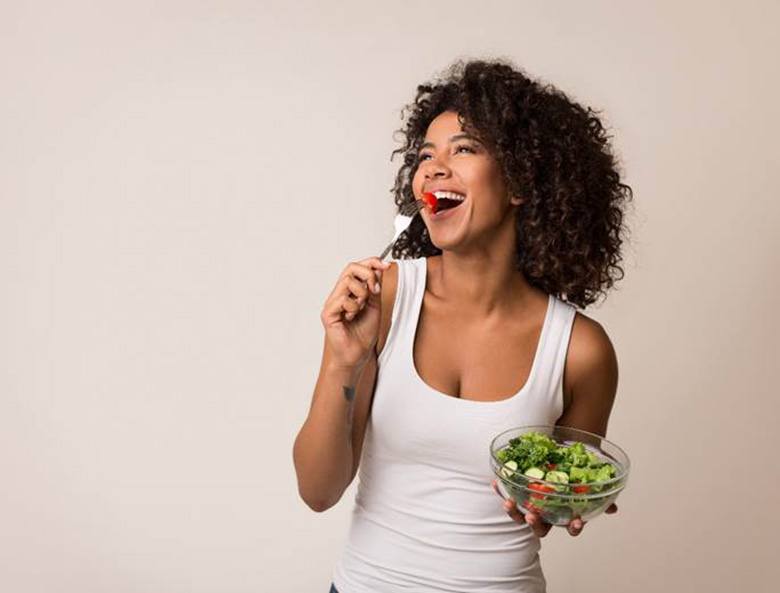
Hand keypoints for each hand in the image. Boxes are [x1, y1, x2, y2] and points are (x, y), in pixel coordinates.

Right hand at [320, 257, 389, 368]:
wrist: (357, 354)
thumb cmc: (364, 334)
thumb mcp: (375, 305)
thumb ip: (375, 287)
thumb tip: (378, 268)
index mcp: (349, 291)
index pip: (356, 268)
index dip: (372, 262)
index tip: (387, 265)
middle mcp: (339, 294)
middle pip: (350, 268)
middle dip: (368, 274)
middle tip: (375, 289)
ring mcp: (332, 303)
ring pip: (347, 281)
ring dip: (362, 293)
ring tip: (361, 308)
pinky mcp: (328, 313)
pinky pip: (343, 299)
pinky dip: (353, 307)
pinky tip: (352, 317)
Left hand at [491, 479, 617, 536]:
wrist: (556, 456)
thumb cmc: (571, 472)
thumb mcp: (586, 481)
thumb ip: (599, 494)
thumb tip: (614, 508)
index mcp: (565, 513)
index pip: (571, 527)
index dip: (574, 527)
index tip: (576, 521)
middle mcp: (547, 514)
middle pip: (540, 528)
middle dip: (536, 524)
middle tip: (531, 515)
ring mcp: (531, 505)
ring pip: (520, 516)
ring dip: (514, 512)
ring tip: (509, 502)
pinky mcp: (518, 493)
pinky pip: (507, 494)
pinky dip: (501, 490)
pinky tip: (496, 482)